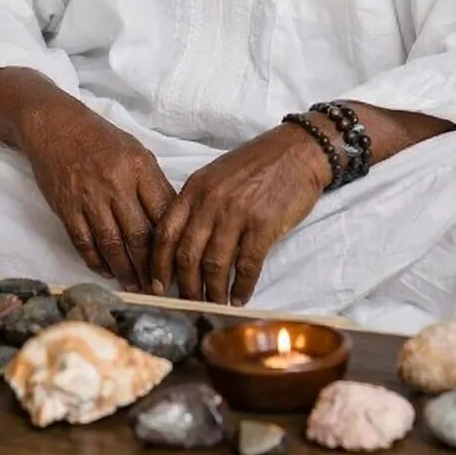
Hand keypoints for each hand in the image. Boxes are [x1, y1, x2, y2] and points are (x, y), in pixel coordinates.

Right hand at [22, 112, 176, 291]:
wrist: (55, 124)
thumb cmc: (100, 138)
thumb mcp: (136, 152)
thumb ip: (153, 184)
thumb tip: (170, 221)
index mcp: (139, 167)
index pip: (163, 212)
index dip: (172, 242)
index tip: (178, 261)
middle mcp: (116, 183)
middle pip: (138, 235)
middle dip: (149, 267)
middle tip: (157, 287)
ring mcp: (89, 197)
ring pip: (111, 245)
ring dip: (124, 271)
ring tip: (135, 286)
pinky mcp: (66, 207)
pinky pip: (84, 242)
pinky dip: (96, 261)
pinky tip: (106, 270)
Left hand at [150, 125, 327, 305]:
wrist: (298, 150)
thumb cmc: (257, 164)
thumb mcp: (216, 175)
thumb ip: (197, 204)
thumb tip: (183, 244)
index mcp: (195, 188)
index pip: (165, 232)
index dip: (158, 264)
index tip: (157, 285)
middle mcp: (211, 201)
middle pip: (186, 255)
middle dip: (185, 286)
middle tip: (188, 303)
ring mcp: (237, 213)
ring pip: (214, 265)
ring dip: (213, 291)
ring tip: (214, 304)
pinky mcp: (264, 225)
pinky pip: (247, 265)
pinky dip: (242, 286)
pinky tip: (240, 297)